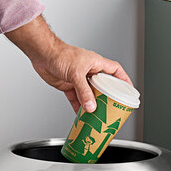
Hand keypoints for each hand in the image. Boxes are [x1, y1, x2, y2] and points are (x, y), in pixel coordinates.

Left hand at [5, 16, 132, 112]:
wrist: (42, 54)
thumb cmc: (59, 54)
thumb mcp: (76, 74)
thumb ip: (84, 92)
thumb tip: (91, 107)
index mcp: (96, 63)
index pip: (115, 71)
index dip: (124, 80)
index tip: (129, 90)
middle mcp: (89, 71)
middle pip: (104, 86)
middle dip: (109, 97)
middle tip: (114, 108)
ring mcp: (79, 79)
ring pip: (90, 95)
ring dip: (93, 105)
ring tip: (98, 115)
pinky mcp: (69, 86)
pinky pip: (77, 100)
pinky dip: (79, 108)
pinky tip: (82, 116)